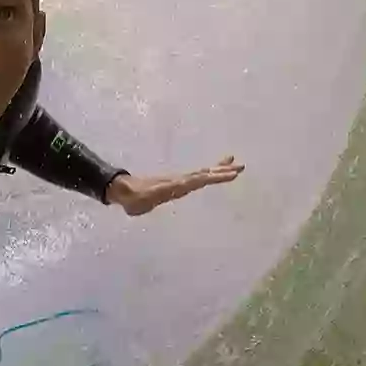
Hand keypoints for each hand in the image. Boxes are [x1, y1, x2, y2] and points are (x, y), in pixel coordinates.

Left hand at [107, 156, 242, 215]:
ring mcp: (180, 180)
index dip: (212, 177)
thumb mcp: (141, 201)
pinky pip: (198, 176)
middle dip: (221, 171)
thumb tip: (152, 193)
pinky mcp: (179, 182)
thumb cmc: (133, 199)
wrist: (125, 190)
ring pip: (203, 173)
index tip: (228, 175)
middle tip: (240, 167)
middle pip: (204, 174)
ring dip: (219, 169)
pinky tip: (216, 170)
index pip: (197, 181)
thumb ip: (147, 197)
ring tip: (235, 164)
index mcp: (175, 185)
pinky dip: (210, 172)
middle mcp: (180, 180)